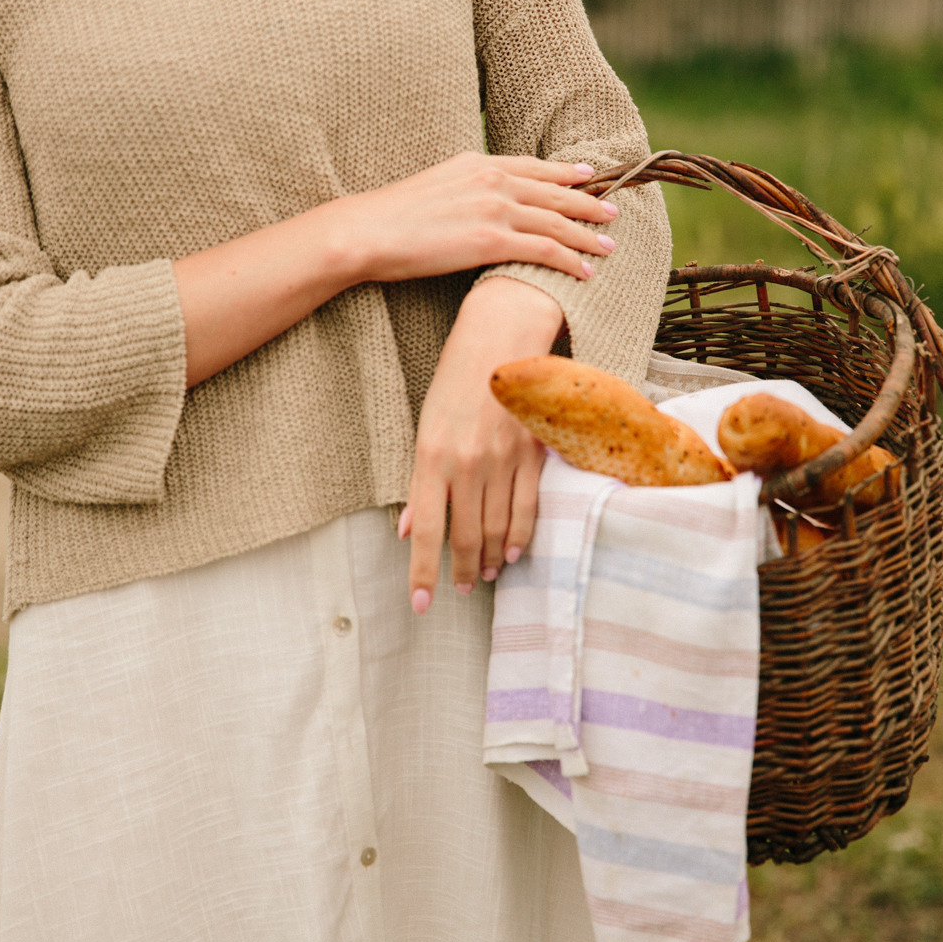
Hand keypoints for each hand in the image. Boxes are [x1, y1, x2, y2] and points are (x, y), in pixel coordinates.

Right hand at [332, 151, 618, 285]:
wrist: (366, 231)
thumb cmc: (388, 218)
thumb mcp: (431, 187)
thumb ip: (461, 189)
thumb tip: (473, 203)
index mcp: (476, 163)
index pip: (532, 167)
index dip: (564, 173)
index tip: (587, 176)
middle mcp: (492, 180)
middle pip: (554, 192)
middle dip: (587, 203)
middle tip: (612, 212)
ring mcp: (494, 209)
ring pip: (557, 222)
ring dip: (587, 235)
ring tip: (608, 246)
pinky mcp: (491, 240)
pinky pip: (544, 250)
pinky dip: (570, 261)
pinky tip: (585, 271)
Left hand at [399, 277, 560, 612]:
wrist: (502, 336)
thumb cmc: (455, 380)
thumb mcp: (425, 426)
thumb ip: (420, 483)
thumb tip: (409, 530)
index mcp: (431, 456)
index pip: (426, 531)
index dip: (422, 573)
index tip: (422, 606)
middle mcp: (467, 464)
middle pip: (464, 537)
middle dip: (460, 570)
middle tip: (459, 588)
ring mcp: (503, 461)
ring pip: (497, 529)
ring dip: (488, 558)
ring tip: (483, 574)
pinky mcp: (533, 453)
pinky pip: (528, 509)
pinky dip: (518, 536)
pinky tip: (511, 552)